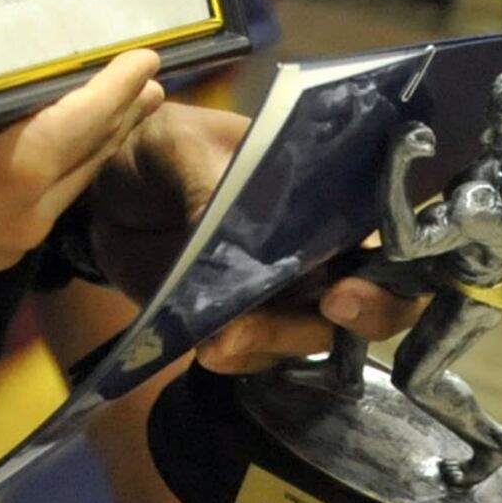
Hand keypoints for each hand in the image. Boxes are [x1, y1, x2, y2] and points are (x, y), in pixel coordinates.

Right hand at [0, 36, 162, 279]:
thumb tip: (1, 23)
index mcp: (16, 167)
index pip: (91, 116)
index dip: (123, 83)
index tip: (150, 55)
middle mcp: (25, 212)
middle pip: (91, 154)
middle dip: (122, 113)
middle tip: (147, 77)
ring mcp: (7, 241)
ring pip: (70, 184)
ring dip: (96, 144)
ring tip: (121, 108)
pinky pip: (42, 206)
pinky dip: (61, 171)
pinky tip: (61, 146)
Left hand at [76, 98, 419, 374]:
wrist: (103, 191)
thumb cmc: (158, 146)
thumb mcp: (179, 144)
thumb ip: (205, 181)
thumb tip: (225, 230)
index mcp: (319, 191)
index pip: (386, 225)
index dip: (398, 260)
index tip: (359, 277)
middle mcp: (314, 245)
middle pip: (370, 293)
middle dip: (367, 313)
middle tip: (332, 307)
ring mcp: (278, 291)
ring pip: (313, 333)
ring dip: (280, 339)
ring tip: (226, 336)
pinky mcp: (237, 323)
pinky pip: (258, 356)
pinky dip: (240, 358)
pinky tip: (207, 347)